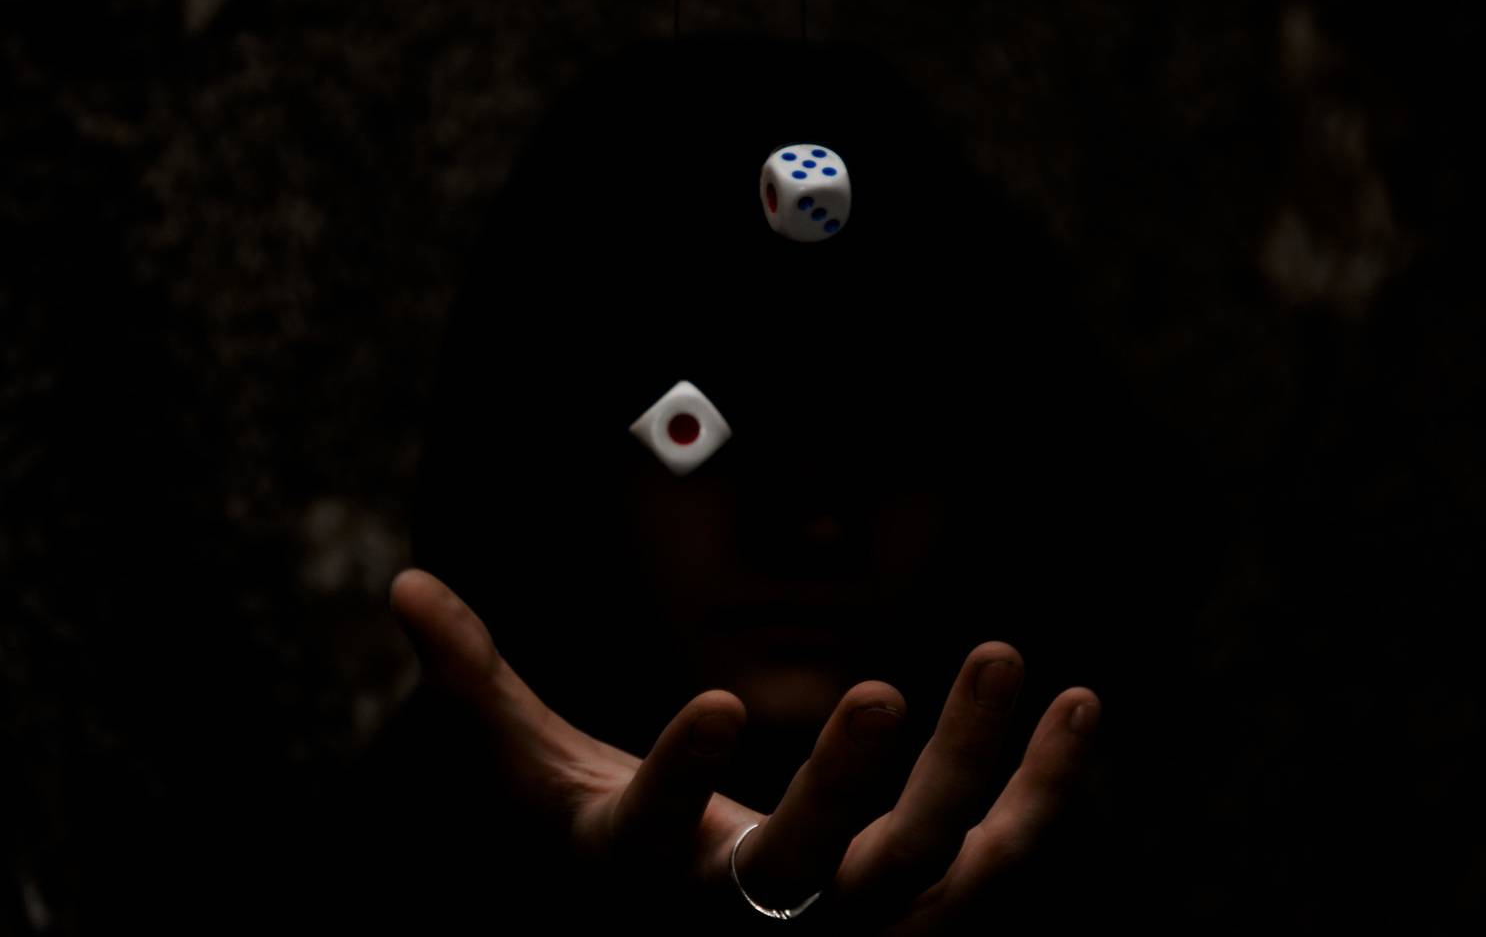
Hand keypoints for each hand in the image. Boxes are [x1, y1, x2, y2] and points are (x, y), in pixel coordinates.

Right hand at [389, 568, 1099, 932]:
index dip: (674, 778)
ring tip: (1006, 657)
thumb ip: (479, 685)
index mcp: (647, 868)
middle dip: (838, 790)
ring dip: (973, 771)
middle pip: (803, 871)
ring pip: (922, 863)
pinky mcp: (925, 916)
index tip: (708, 701)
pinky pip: (1003, 864)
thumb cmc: (617, 851)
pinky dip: (1048, 794)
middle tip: (879, 689)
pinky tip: (1081, 707)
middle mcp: (750, 915)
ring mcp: (849, 925)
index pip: (649, 835)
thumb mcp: (541, 775)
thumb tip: (401, 584)